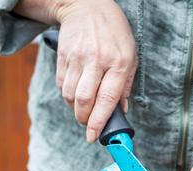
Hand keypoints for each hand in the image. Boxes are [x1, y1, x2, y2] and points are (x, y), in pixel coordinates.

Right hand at [54, 0, 136, 141]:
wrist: (88, 6)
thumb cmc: (114, 34)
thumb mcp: (130, 55)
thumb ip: (125, 86)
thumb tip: (120, 112)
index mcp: (120, 62)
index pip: (107, 99)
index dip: (100, 122)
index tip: (94, 136)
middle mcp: (98, 60)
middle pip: (84, 101)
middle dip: (84, 120)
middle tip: (87, 124)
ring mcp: (78, 57)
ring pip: (69, 95)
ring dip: (75, 108)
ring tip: (83, 107)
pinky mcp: (63, 56)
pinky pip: (61, 84)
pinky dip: (67, 94)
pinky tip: (76, 90)